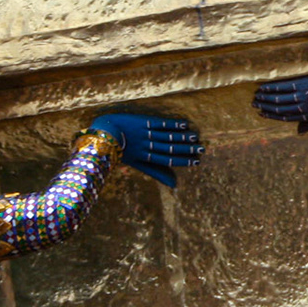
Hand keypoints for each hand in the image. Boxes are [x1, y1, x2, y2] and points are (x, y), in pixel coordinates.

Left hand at [86, 113, 204, 187]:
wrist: (105, 132)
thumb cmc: (121, 149)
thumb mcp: (137, 164)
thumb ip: (155, 172)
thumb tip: (173, 185)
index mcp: (145, 157)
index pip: (168, 160)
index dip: (183, 161)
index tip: (197, 162)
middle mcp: (147, 146)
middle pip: (169, 148)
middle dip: (186, 149)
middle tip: (202, 149)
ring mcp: (144, 133)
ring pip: (166, 136)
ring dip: (181, 136)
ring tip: (196, 137)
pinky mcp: (143, 122)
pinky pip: (160, 124)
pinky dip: (172, 124)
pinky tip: (183, 124)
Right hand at [252, 73, 307, 132]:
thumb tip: (298, 133)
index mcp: (306, 116)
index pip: (285, 116)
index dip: (272, 115)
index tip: (262, 113)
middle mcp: (300, 107)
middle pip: (279, 107)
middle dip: (266, 106)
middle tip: (254, 103)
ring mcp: (300, 96)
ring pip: (279, 98)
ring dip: (266, 96)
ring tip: (256, 95)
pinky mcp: (302, 85)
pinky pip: (283, 87)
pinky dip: (272, 87)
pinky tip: (263, 87)